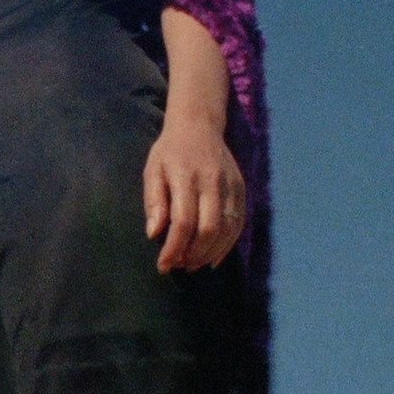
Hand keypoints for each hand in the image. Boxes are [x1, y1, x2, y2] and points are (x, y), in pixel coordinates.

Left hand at [143, 117, 245, 272]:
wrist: (199, 126)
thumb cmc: (169, 152)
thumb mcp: (152, 171)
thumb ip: (154, 202)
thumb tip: (154, 234)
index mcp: (186, 176)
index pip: (183, 221)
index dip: (174, 248)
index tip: (163, 266)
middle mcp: (212, 182)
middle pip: (208, 229)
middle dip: (193, 254)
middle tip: (179, 266)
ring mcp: (231, 186)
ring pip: (226, 230)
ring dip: (210, 253)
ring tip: (192, 264)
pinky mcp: (241, 190)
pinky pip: (238, 224)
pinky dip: (227, 245)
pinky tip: (212, 257)